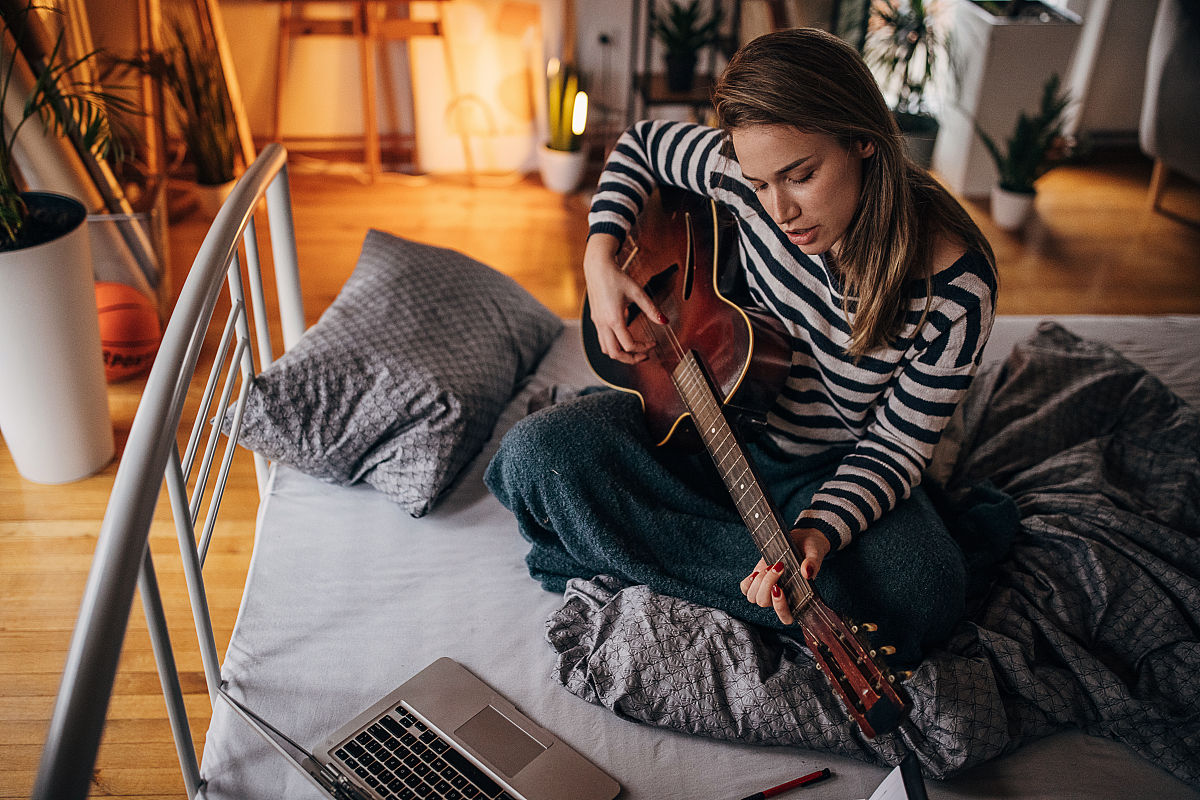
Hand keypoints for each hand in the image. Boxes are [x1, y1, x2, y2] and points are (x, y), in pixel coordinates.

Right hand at [583, 233, 665, 364]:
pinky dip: (613, 345)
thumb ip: (651, 309)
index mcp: (614, 319)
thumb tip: (664, 321)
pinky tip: (624, 338)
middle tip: (644, 356)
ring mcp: (597, 323)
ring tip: (634, 351)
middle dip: (631, 359)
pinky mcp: (595, 320)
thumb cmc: (616, 277)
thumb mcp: (637, 293)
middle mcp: (603, 323)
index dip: (644, 348)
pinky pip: (602, 340)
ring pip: (606, 349)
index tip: (654, 343)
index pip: (629, 345)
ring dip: (621, 354)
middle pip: (615, 354)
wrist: (598, 267)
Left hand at [739, 528, 830, 624]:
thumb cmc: (810, 551)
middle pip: (764, 602)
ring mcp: (767, 591)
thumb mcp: (815, 554)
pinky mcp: (757, 581)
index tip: (779, 588)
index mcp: (798, 599)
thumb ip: (812, 563)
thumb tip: (807, 573)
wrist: (800, 541)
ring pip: (753, 597)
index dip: (780, 607)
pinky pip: (745, 589)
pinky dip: (748, 582)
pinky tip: (758, 572)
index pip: (786, 617)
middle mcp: (781, 599)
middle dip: (767, 584)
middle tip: (778, 566)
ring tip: (770, 566)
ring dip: (758, 581)